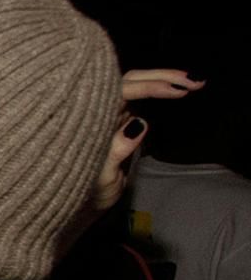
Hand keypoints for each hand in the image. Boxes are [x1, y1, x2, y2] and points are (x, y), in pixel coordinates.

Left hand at [93, 69, 204, 211]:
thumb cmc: (86, 190)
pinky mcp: (124, 121)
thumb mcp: (102, 176)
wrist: (82, 203)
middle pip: (132, 80)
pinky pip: (144, 99)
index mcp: (93, 119)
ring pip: (140, 85)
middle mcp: (103, 111)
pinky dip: (164, 90)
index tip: (175, 90)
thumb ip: (116, 151)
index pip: (121, 91)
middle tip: (195, 80)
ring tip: (196, 81)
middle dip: (163, 76)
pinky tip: (182, 89)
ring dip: (167, 80)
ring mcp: (114, 115)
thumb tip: (139, 124)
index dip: (148, 87)